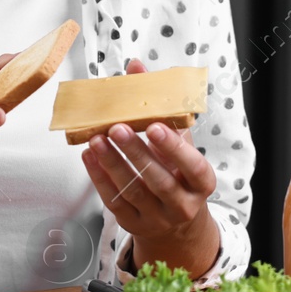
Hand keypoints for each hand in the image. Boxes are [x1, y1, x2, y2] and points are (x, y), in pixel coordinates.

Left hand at [80, 59, 219, 271]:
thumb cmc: (179, 173)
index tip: (154, 127)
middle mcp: (183, 204)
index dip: (173, 147)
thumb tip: (136, 67)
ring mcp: (157, 218)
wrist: (176, 224)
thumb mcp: (181, 146)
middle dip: (136, 153)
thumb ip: (162, 109)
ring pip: (133, 191)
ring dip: (112, 163)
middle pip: (158, 179)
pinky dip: (99, 178)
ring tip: (96, 139)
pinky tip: (89, 157)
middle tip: (116, 128)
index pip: (192, 166)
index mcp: (202, 183)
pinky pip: (114, 201)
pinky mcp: (133, 224)